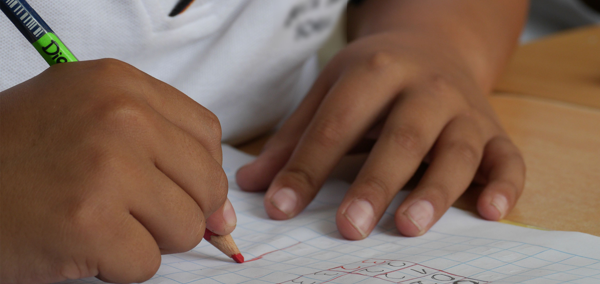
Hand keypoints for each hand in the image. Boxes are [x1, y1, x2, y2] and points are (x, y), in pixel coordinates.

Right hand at [0, 59, 233, 282]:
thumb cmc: (21, 157)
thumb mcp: (89, 121)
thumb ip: (162, 151)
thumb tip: (224, 214)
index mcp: (120, 84)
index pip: (207, 134)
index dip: (199, 172)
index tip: (181, 192)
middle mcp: (120, 116)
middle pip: (207, 184)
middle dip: (179, 212)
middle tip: (131, 213)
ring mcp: (107, 168)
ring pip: (186, 227)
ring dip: (149, 239)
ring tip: (102, 224)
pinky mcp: (90, 223)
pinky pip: (147, 263)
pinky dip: (118, 266)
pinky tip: (80, 244)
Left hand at [236, 32, 524, 238]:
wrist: (434, 45)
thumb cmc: (375, 77)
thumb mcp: (330, 92)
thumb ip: (294, 139)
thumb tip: (252, 185)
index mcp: (376, 72)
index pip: (337, 124)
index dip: (307, 168)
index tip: (280, 208)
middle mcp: (425, 88)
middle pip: (402, 137)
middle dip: (375, 184)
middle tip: (349, 227)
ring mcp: (465, 110)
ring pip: (457, 151)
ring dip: (435, 191)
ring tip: (408, 226)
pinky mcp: (494, 131)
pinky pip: (508, 159)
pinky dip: (505, 185)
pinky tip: (491, 212)